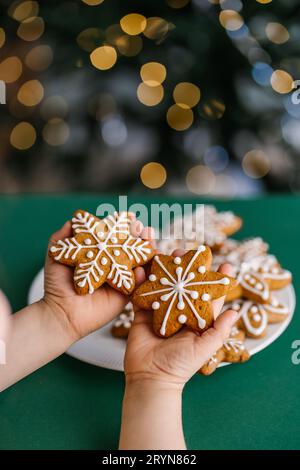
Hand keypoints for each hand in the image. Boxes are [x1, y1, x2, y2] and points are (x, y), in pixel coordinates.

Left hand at [42, 219, 154, 342]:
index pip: (115, 236)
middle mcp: (112, 264)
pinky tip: (141, 267)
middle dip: (140, 236)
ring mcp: (120, 279)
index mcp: (99, 253)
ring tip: (149, 239)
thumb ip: (61, 237)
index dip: (124, 227)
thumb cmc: (57, 284)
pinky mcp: (125, 294)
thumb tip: (72, 219)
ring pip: (139, 263)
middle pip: (131, 247)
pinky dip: (143, 274)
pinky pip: (138, 283)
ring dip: (147, 250)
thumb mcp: (55, 256)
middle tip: (143, 228)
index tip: (132, 218)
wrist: (61, 311)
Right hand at [124, 251, 238, 389]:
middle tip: (190, 252)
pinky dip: (141, 281)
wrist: (150, 378)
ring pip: (165, 285)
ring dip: (166, 270)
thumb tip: (235, 312)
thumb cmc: (180, 366)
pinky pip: (142, 294)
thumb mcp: (204, 348)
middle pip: (186, 285)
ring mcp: (161, 312)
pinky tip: (142, 268)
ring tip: (168, 253)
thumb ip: (219, 330)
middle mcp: (180, 313)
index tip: (225, 264)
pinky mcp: (143, 315)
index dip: (218, 281)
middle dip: (188, 268)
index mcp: (197, 321)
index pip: (211, 297)